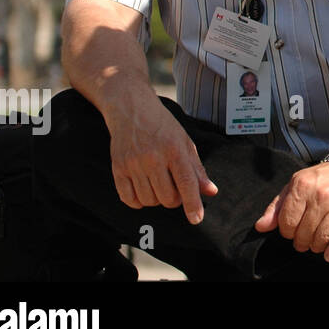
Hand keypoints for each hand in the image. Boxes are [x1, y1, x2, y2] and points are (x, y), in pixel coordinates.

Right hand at [105, 98, 217, 224]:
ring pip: (149, 200)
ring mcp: (134, 163)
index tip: (196, 219)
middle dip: (174, 199)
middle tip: (173, 186)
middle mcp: (153, 157)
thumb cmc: (162, 126)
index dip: (192, 203)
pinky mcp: (118, 168)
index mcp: (174, 149)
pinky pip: (129, 199)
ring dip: (157, 199)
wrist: (131, 109)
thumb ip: (197, 169)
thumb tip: (211, 192)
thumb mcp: (185, 142)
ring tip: (158, 183)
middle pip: (167, 197)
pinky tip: (143, 189)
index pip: (186, 182)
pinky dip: (138, 201)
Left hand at [254, 162, 328, 262]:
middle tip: (305, 239)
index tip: (293, 230)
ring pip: (322, 237)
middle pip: (304, 233)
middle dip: (302, 241)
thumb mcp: (294, 186)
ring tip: (317, 243)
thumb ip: (276, 207)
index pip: (287, 222)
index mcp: (302, 185)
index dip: (288, 232)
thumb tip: (261, 226)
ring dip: (317, 246)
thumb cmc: (320, 180)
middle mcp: (321, 193)